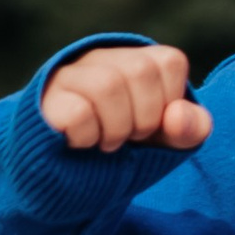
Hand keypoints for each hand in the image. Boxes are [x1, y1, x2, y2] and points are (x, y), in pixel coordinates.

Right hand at [40, 42, 210, 153]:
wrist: (69, 175)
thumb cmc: (127, 148)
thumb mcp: (168, 141)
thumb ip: (190, 128)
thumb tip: (177, 116)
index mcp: (136, 60)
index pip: (170, 61)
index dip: (171, 101)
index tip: (154, 122)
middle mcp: (101, 58)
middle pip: (140, 70)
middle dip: (146, 118)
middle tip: (131, 137)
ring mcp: (69, 76)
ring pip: (107, 85)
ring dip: (116, 129)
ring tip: (108, 142)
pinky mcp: (44, 101)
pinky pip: (77, 112)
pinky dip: (88, 137)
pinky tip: (81, 143)